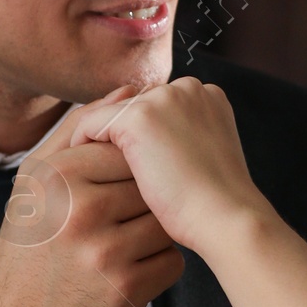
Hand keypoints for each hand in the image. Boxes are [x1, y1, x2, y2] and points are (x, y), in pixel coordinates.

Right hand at [0, 100, 183, 306]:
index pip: (124, 148)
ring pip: (166, 220)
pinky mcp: (127, 289)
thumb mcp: (34, 180)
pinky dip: (158, 265)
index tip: (116, 184)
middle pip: (149, 183)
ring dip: (154, 231)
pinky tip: (128, 269)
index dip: (130, 166)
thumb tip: (128, 93)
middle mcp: (80, 211)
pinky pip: (172, 260)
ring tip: (122, 242)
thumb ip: (77, 130)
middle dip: (144, 198)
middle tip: (120, 216)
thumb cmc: (29, 247)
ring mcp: (106, 252)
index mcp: (57, 177)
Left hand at [71, 78, 265, 257]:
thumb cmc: (215, 204)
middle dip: (119, 133)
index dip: (141, 134)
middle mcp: (186, 88)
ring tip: (87, 173)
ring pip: (113, 113)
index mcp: (208, 96)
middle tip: (97, 168)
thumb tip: (148, 149)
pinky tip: (81, 175)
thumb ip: (182, 140)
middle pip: (134, 104)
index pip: (159, 106)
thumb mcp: (202, 160)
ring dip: (100, 140)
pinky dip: (82, 145)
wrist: (225, 218)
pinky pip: (92, 124)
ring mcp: (162, 100)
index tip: (124, 164)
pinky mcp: (138, 118)